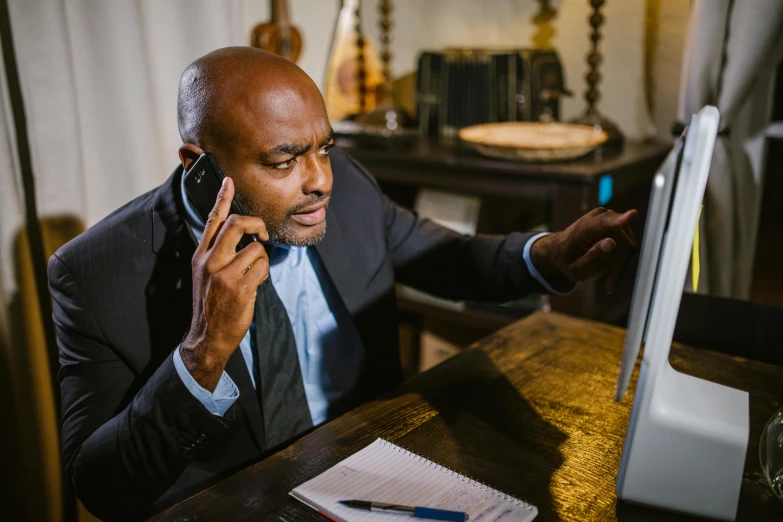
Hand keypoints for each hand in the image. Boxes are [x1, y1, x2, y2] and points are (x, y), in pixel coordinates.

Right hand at [181, 177, 269, 391]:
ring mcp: (225, 274)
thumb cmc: (211, 303)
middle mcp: (210, 260)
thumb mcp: (204, 274)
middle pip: (237, 224)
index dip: (222, 198)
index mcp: (201, 255)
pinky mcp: (241, 287)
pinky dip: (264, 273)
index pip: (212, 220)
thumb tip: (240, 233)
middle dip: (256, 224)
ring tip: (254, 273)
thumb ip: (217, 252)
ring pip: (257, 248)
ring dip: (262, 259)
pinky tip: (256, 283)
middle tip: (262, 232)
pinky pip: (263, 267)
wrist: (208, 335)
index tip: (229, 181)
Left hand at [530, 207, 638, 293]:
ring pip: (628, 248)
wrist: (562, 250)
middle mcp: (601, 217)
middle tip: (596, 276)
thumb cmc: (566, 260)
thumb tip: (612, 242)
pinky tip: (602, 269)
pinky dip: (619, 263)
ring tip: (596, 271)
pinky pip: (629, 248)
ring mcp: (613, 220)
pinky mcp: (621, 227)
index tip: (633, 215)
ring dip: (615, 265)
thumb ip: (592, 257)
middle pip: (622, 244)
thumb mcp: (574, 269)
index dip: (619, 220)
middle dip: (615, 266)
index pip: (603, 222)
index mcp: (583, 227)